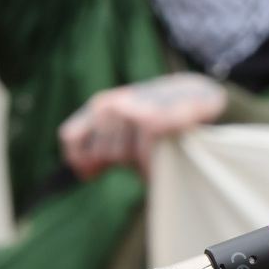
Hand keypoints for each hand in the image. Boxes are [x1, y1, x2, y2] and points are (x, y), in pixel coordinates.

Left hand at [59, 74, 227, 180]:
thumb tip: (84, 172)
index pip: (71, 137)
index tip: (95, 173)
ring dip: (139, 163)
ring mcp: (129, 111)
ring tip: (157, 148)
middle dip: (122, 161)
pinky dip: (152, 166)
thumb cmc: (159, 116)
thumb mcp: (125, 127)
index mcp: (100, 107)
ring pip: (121, 157)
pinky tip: (164, 158)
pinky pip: (142, 159)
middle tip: (144, 149)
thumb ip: (102, 145)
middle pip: (101, 154)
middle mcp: (109, 106)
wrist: (197, 95)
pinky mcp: (151, 122)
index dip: (79, 160)